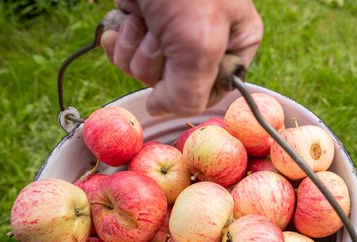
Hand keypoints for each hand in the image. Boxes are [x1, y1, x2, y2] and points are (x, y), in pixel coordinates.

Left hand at [101, 0, 262, 115]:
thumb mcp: (199, 45)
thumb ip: (188, 93)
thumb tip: (161, 110)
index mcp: (236, 43)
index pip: (212, 92)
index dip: (190, 89)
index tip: (182, 66)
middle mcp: (204, 41)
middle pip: (173, 83)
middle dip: (160, 61)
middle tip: (165, 30)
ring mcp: (169, 31)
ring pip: (145, 70)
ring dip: (139, 47)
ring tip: (148, 16)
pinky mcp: (141, 20)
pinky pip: (125, 53)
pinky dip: (120, 39)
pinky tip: (128, 17)